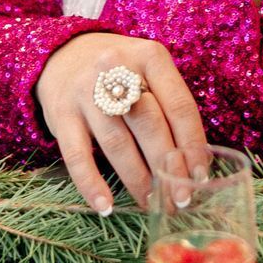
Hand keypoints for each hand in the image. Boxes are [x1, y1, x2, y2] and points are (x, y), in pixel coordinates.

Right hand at [35, 32, 210, 212]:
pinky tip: (106, 206)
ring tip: (151, 203)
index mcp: (150, 58)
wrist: (65, 55)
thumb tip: (193, 164)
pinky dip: (92, 184)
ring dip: (137, 179)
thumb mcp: (149, 73)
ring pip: (117, 143)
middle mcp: (117, 69)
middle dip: (168, 167)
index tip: (200, 175)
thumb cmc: (121, 73)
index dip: (193, 144)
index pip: (179, 106)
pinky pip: (77, 156)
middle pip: (150, 125)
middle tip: (180, 199)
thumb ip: (170, 107)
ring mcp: (86, 92)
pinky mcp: (61, 114)